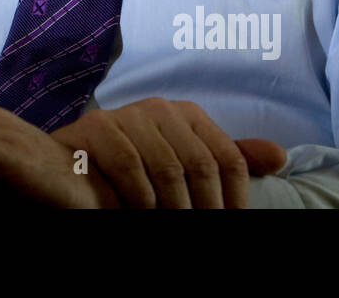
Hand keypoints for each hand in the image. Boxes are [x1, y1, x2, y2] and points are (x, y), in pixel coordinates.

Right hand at [49, 97, 286, 207]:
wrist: (57, 169)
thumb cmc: (122, 174)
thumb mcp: (177, 166)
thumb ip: (221, 161)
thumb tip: (281, 156)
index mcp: (185, 114)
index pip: (228, 157)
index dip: (235, 198)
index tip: (231, 223)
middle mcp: (159, 107)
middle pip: (201, 165)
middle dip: (205, 209)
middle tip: (200, 231)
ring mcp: (126, 114)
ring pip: (168, 169)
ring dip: (171, 209)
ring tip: (166, 223)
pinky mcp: (97, 127)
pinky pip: (131, 167)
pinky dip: (138, 200)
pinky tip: (135, 212)